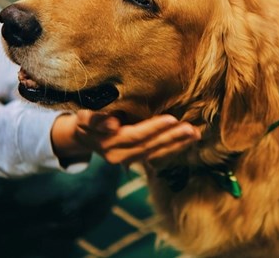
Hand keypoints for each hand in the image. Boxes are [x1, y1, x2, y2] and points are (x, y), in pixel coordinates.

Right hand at [51, 110, 200, 165]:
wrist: (82, 137)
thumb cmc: (85, 121)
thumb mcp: (84, 117)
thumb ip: (96, 119)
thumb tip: (113, 125)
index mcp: (109, 144)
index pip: (136, 135)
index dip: (154, 128)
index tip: (172, 119)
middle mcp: (120, 157)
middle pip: (150, 146)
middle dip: (173, 137)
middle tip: (192, 129)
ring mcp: (129, 161)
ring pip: (157, 153)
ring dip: (178, 144)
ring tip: (196, 134)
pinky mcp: (136, 160)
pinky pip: (158, 156)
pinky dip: (174, 148)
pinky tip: (188, 141)